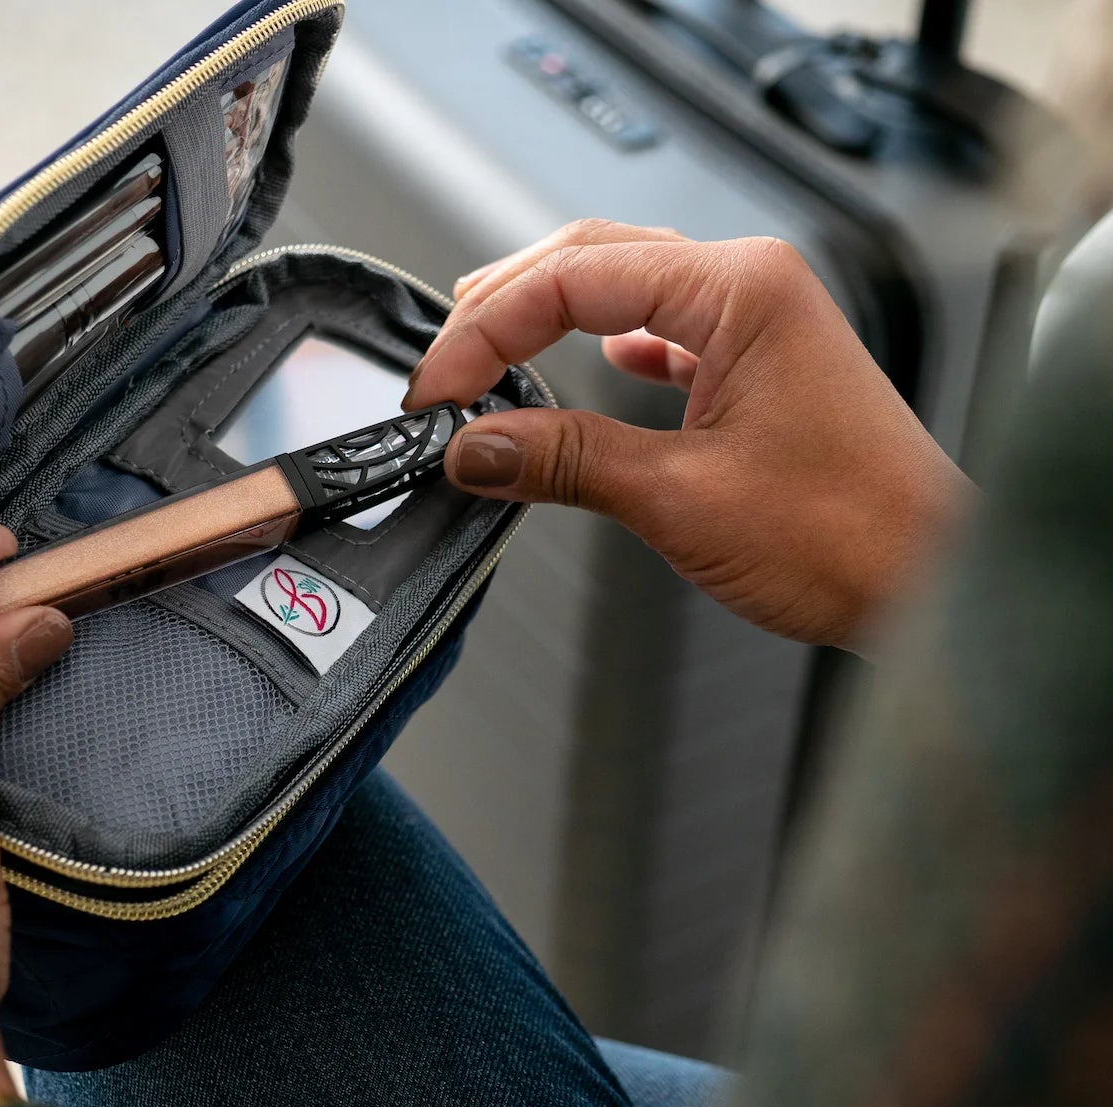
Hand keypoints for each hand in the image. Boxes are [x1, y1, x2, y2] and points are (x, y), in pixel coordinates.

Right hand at [405, 220, 974, 652]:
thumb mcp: (679, 498)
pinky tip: (586, 365)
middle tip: (443, 368)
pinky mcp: (760, 365)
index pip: (573, 280)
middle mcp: (752, 288)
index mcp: (740, 290)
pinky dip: (606, 343)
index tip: (439, 389)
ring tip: (486, 348)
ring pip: (624, 288)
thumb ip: (563, 462)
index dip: (487, 331)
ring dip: (549, 316)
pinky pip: (665, 329)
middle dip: (504, 307)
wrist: (930, 582)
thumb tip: (474, 447)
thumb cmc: (849, 536)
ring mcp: (760, 323)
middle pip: (591, 261)